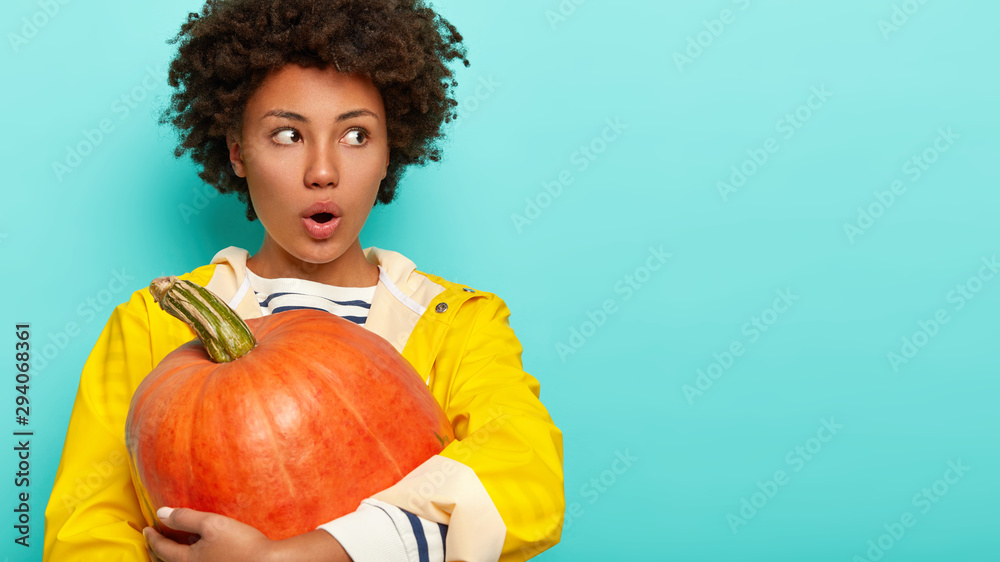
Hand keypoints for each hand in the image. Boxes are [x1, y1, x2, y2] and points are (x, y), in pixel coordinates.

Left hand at [143, 506, 352, 561]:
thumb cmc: (240, 544)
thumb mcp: (212, 524)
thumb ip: (185, 518)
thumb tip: (161, 513)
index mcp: (186, 560)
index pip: (161, 548)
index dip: (152, 536)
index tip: (146, 527)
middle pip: (167, 561)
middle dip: (158, 549)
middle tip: (153, 538)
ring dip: (172, 555)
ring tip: (172, 544)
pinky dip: (188, 557)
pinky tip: (199, 550)